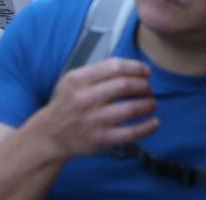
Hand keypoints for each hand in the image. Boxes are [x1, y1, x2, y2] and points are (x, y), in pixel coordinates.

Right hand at [26, 58, 157, 157]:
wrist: (51, 133)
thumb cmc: (67, 105)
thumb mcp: (72, 82)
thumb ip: (97, 73)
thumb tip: (130, 68)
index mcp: (77, 80)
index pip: (113, 67)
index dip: (135, 67)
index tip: (146, 71)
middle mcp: (84, 98)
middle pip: (125, 85)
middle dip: (143, 85)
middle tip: (148, 88)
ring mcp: (94, 120)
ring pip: (131, 108)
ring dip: (148, 104)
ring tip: (151, 103)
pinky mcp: (102, 138)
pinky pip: (133, 132)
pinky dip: (149, 127)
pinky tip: (154, 122)